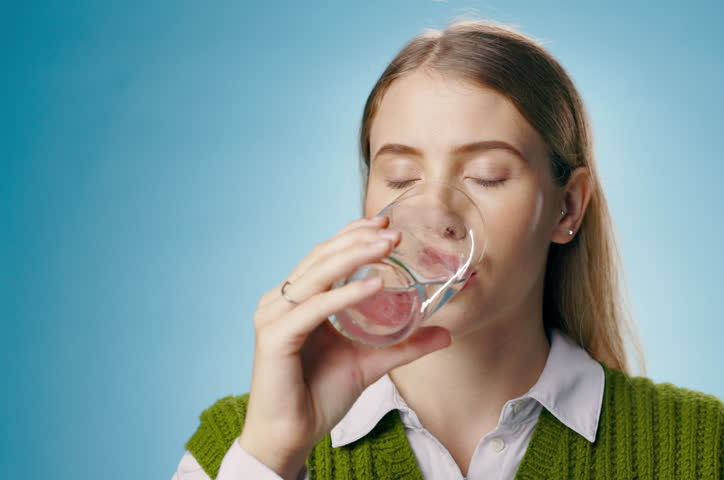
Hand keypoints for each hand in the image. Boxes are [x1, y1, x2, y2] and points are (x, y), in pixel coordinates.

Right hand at [237, 215, 451, 478]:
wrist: (291, 437)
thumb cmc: (320, 397)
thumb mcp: (370, 362)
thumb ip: (404, 345)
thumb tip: (445, 333)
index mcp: (297, 300)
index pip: (324, 256)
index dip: (351, 234)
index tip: (385, 221)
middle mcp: (281, 301)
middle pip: (320, 257)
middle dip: (358, 239)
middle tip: (393, 230)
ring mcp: (274, 316)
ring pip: (317, 274)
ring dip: (354, 256)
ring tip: (387, 246)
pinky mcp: (275, 337)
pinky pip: (314, 308)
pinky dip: (345, 294)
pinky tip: (373, 286)